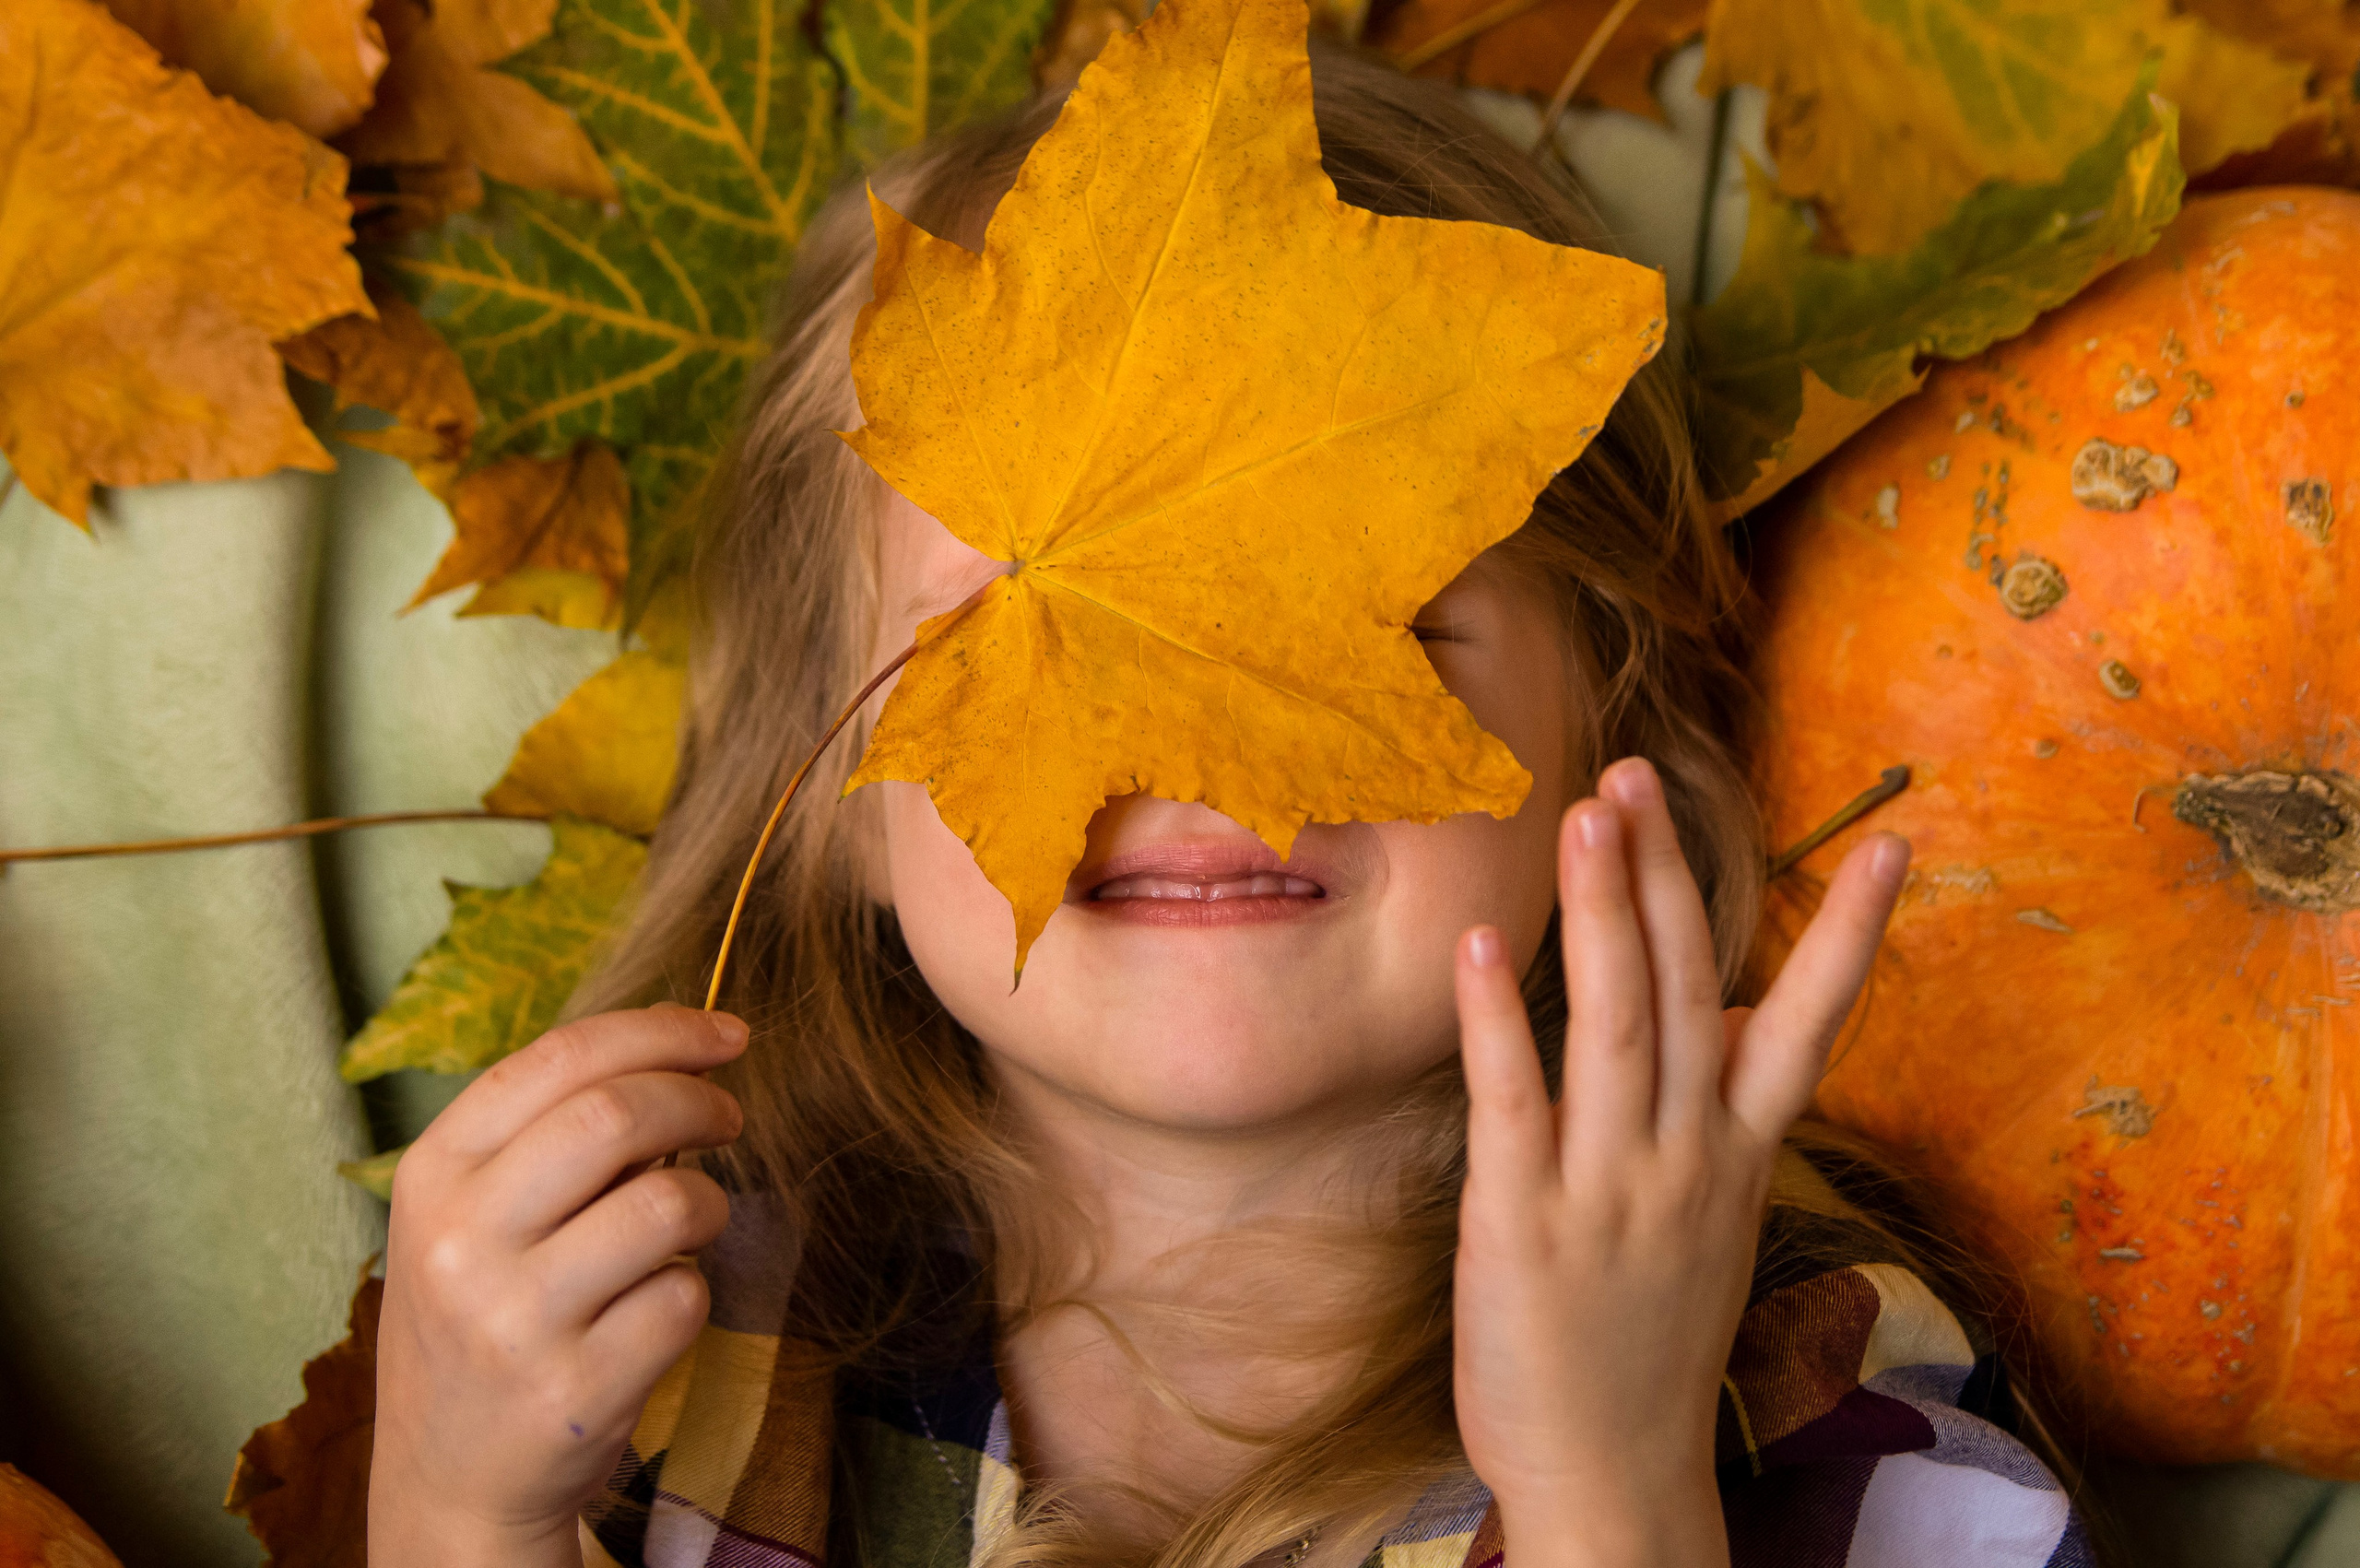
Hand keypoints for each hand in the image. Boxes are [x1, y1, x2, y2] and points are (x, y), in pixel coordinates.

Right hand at [369, 1005, 748, 1567]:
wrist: (451, 1480)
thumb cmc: (486, 1317)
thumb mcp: (472, 1216)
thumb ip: (550, 1132)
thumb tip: (684, 1048)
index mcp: (431, 1174)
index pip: (557, 1058)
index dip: (659, 1031)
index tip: (727, 1033)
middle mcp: (460, 1242)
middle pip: (616, 1115)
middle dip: (699, 1100)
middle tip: (730, 1117)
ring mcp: (513, 1321)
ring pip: (666, 1204)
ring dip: (705, 1203)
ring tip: (688, 1224)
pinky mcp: (575, 1389)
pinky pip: (684, 1299)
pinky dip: (691, 1294)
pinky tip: (654, 1310)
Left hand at [1449, 757, 1906, 1567]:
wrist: (1612, 1474)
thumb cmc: (1651, 1339)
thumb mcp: (1711, 1220)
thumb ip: (1718, 1114)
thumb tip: (1722, 1012)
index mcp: (1738, 1154)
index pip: (1809, 1023)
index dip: (1854, 932)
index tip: (1898, 841)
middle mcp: (1685, 1157)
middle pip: (1685, 988)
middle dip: (1665, 873)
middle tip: (1638, 771)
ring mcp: (1607, 1187)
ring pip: (1615, 1023)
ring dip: (1602, 912)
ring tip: (1590, 812)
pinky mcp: (1522, 1221)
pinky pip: (1515, 1102)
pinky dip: (1500, 1019)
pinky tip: (1482, 944)